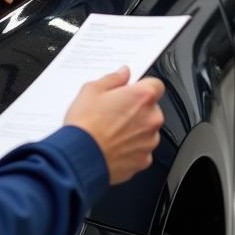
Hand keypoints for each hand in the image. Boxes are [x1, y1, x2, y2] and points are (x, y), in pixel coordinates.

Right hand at [65, 67, 165, 184]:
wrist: (78, 158)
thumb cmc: (85, 126)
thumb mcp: (92, 90)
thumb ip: (113, 79)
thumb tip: (123, 74)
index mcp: (143, 97)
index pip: (156, 85)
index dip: (142, 87)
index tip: (131, 91)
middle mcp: (152, 118)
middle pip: (151, 109)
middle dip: (137, 110)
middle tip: (115, 113)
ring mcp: (149, 141)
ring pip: (147, 131)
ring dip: (135, 130)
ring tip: (111, 132)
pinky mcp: (143, 160)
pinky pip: (141, 150)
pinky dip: (131, 149)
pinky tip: (113, 147)